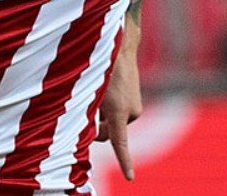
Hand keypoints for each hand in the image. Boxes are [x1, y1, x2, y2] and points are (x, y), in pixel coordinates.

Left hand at [96, 24, 141, 179]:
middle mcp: (131, 113)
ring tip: (100, 93)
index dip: (124, 162)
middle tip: (89, 108)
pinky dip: (111, 112)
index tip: (130, 178)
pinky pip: (120, 117)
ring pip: (113, 125)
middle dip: (97, 129)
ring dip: (103, 117)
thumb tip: (93, 133)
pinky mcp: (137, 104)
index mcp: (118, 112)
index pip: (120, 143)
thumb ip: (89, 114)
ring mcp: (135, 109)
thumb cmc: (101, 69)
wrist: (120, 49)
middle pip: (108, 134)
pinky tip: (107, 94)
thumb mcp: (91, 92)